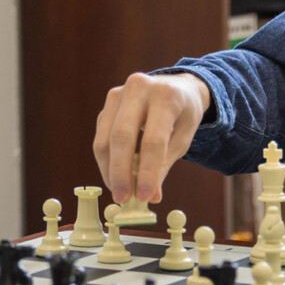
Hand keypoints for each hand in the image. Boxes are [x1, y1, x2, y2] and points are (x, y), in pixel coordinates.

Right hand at [93, 72, 210, 203]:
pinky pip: (101, 135)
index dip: (148, 171)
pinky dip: (107, 160)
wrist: (177, 87)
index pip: (153, 140)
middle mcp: (139, 88)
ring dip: (110, 169)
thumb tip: (150, 196)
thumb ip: (165, 165)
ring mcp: (119, 93)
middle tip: (123, 198)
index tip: (145, 196)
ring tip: (120, 191)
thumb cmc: (182, 114)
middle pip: (122, 136)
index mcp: (166, 96)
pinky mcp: (108, 102)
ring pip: (105, 138)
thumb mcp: (183, 138)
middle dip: (121, 172)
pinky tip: (116, 175)